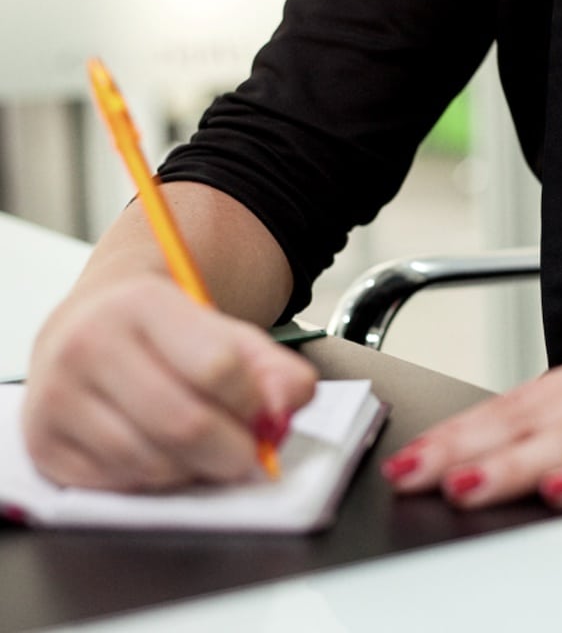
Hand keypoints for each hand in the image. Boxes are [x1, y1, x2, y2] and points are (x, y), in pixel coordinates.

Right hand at [23, 275, 316, 490]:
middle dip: (232, 451)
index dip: (254, 403)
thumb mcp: (226, 332)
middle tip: (247, 454)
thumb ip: (273, 367)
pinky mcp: (44, 444)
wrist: (92, 328)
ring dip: (194, 470)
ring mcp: (58, 397)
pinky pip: (120, 485)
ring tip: (203, 448)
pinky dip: (155, 482)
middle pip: (184, 424)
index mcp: (142, 304)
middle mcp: (89, 345)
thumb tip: (290, 402)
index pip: (218, 367)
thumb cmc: (166, 335)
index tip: (265, 415)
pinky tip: (162, 454)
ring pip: (152, 463)